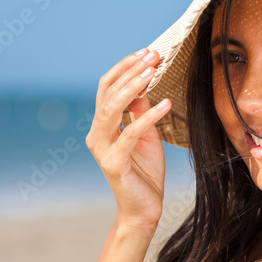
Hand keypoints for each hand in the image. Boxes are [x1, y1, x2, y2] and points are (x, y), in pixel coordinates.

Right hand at [85, 49, 170, 229]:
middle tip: (153, 55)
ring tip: (153, 72)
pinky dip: (148, 117)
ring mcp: (102, 149)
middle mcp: (96, 134)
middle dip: (131, 71)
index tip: (147, 52)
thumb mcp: (146, 136)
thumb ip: (140, 112)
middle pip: (107, 93)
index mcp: (102, 125)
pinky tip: (166, 104)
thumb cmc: (145, 173)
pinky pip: (130, 134)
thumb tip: (144, 85)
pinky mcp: (113, 163)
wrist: (144, 209)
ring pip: (111, 109)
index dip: (125, 68)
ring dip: (133, 87)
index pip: (107, 87)